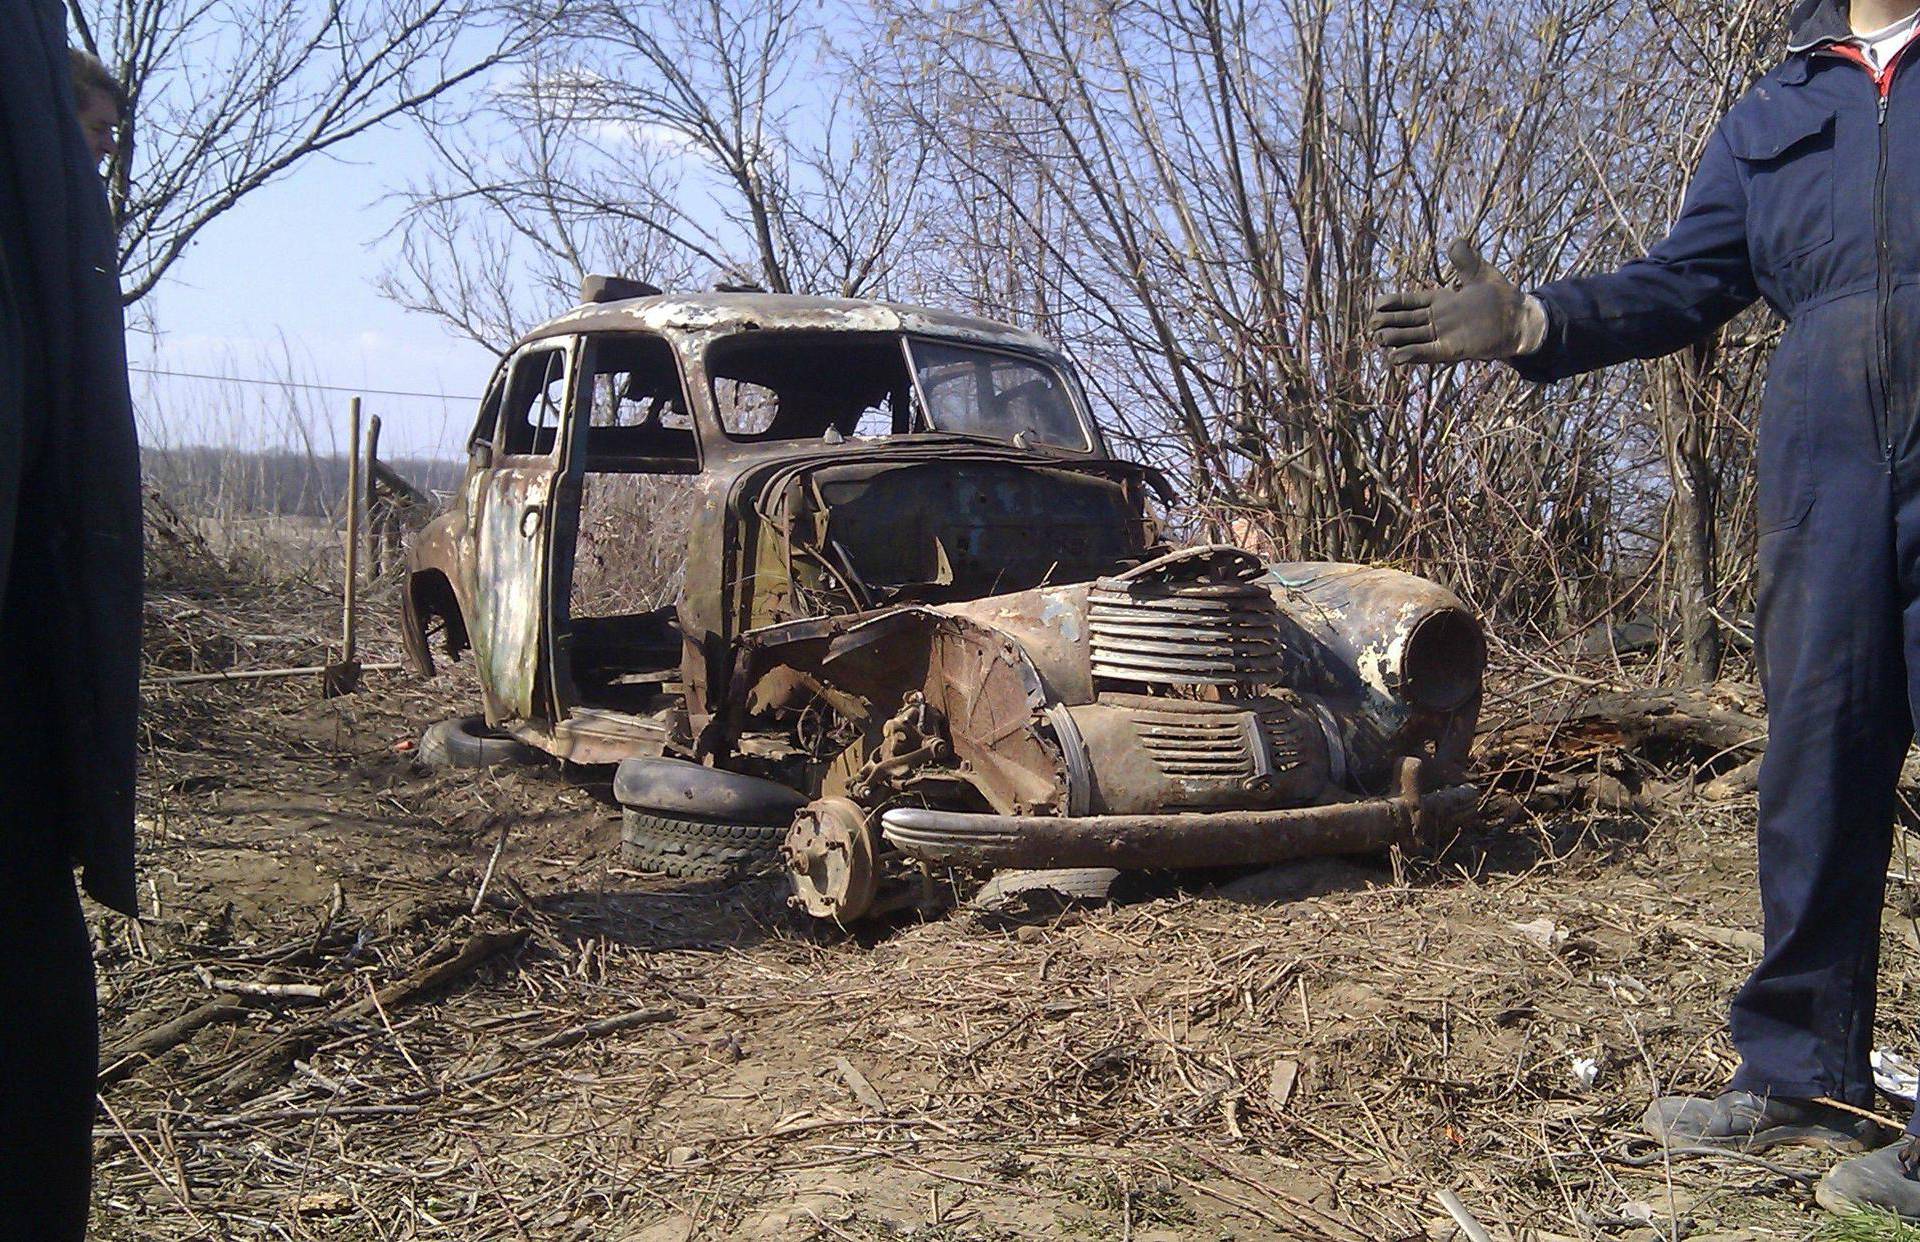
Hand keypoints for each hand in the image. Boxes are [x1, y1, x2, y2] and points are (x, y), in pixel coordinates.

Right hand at [1369, 239, 1542, 364]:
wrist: (1520, 320)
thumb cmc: (1501, 297)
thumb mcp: (1481, 273)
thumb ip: (1465, 260)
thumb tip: (1454, 241)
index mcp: (1441, 301)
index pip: (1411, 302)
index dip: (1394, 303)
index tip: (1376, 304)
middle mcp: (1438, 320)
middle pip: (1406, 322)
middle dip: (1388, 323)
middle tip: (1372, 324)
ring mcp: (1444, 336)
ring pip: (1412, 338)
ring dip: (1396, 340)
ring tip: (1378, 339)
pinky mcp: (1453, 351)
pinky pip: (1428, 353)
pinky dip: (1413, 355)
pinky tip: (1396, 357)